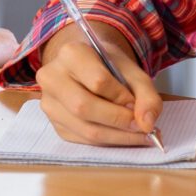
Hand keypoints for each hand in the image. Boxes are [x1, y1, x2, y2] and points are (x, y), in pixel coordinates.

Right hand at [33, 22, 162, 145]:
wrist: (88, 67)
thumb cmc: (109, 67)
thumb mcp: (132, 71)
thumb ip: (146, 94)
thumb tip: (147, 124)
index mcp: (71, 53)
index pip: (97, 81)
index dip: (121, 97)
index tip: (137, 104)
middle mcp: (51, 77)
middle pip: (84, 107)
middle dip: (118, 120)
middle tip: (141, 126)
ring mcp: (48, 103)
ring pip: (84, 129)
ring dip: (117, 137)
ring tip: (138, 135)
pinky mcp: (54, 123)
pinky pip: (82, 140)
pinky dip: (107, 141)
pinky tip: (122, 136)